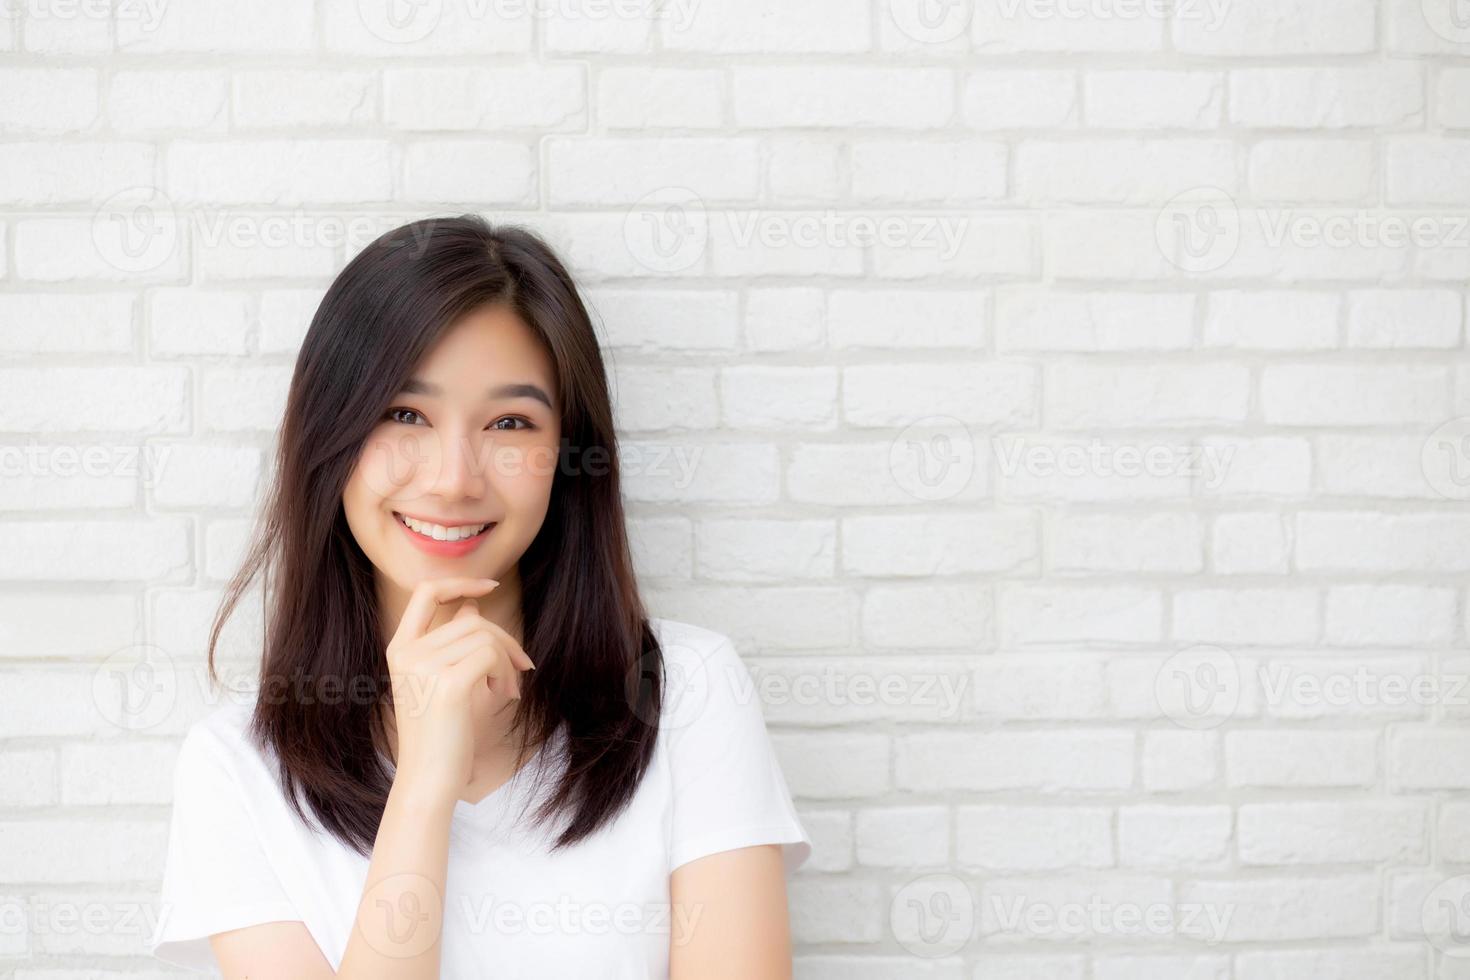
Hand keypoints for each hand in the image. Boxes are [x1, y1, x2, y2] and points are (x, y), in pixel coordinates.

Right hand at [384, 577, 536, 802]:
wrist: (428, 778)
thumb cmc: (440, 732)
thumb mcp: (441, 680)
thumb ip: (452, 642)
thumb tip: (472, 607)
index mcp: (400, 649)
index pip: (425, 592)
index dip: (460, 582)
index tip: (490, 586)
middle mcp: (407, 653)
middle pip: (471, 620)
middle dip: (504, 640)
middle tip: (520, 667)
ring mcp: (424, 667)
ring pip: (486, 637)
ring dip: (508, 661)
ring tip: (507, 689)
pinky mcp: (448, 683)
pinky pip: (491, 656)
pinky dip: (506, 673)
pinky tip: (502, 696)